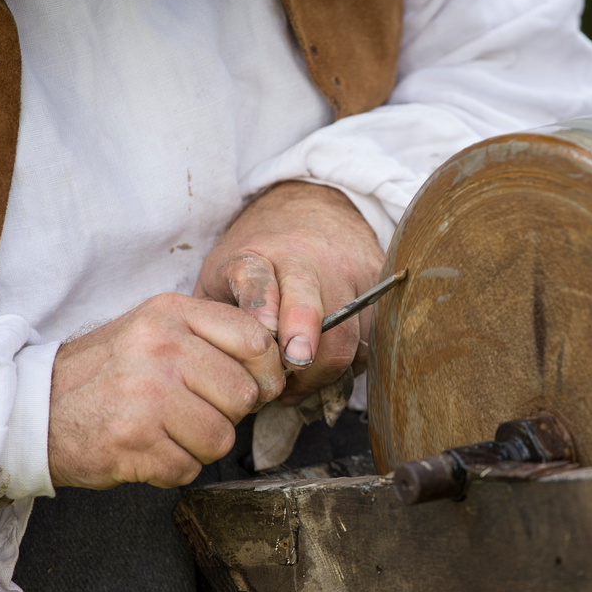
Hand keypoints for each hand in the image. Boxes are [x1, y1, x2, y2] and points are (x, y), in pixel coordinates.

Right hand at [49, 293, 284, 488]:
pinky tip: (147, 448)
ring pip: (221, 438)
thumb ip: (214, 336)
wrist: (34, 407)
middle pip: (243, 395)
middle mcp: (161, 348)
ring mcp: (146, 395)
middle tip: (196, 411)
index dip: (266, 372)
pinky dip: (172, 468)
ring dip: (200, 445)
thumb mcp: (157, 328)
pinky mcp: (133, 441)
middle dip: (228, 414)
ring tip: (167, 430)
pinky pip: (189, 468)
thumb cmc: (110, 371)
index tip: (255, 387)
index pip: (256, 341)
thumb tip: (279, 364)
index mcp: (172, 312)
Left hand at [194, 181, 383, 404]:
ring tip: (297, 384)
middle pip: (312, 309)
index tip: (263, 332)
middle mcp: (306, 260)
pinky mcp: (375, 283)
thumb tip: (218, 371)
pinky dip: (349, 364)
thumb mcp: (221, 275)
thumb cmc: (258, 256)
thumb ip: (216, 318)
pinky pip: (369, 340)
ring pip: (346, 335)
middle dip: (305, 342)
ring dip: (322, 372)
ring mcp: (346, 270)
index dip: (261, 304)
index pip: (257, 278)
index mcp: (258, 257)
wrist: (310, 207)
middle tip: (291, 379)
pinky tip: (325, 367)